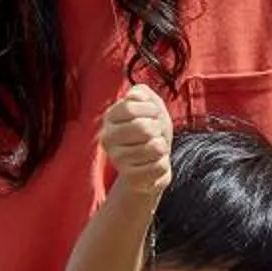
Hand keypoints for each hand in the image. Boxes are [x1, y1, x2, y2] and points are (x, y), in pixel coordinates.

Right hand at [100, 83, 173, 197]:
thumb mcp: (150, 105)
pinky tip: (154, 163)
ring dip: (163, 147)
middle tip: (156, 134)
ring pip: (155, 147)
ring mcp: (117, 158)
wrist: (151, 161)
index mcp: (110, 117)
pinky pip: (159, 166)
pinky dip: (163, 163)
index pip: (131, 107)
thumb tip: (136, 96)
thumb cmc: (152, 129)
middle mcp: (108, 138)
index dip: (151, 109)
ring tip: (155, 149)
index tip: (154, 114)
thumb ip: (142, 93)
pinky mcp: (130, 177)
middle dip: (158, 129)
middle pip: (142, 127)